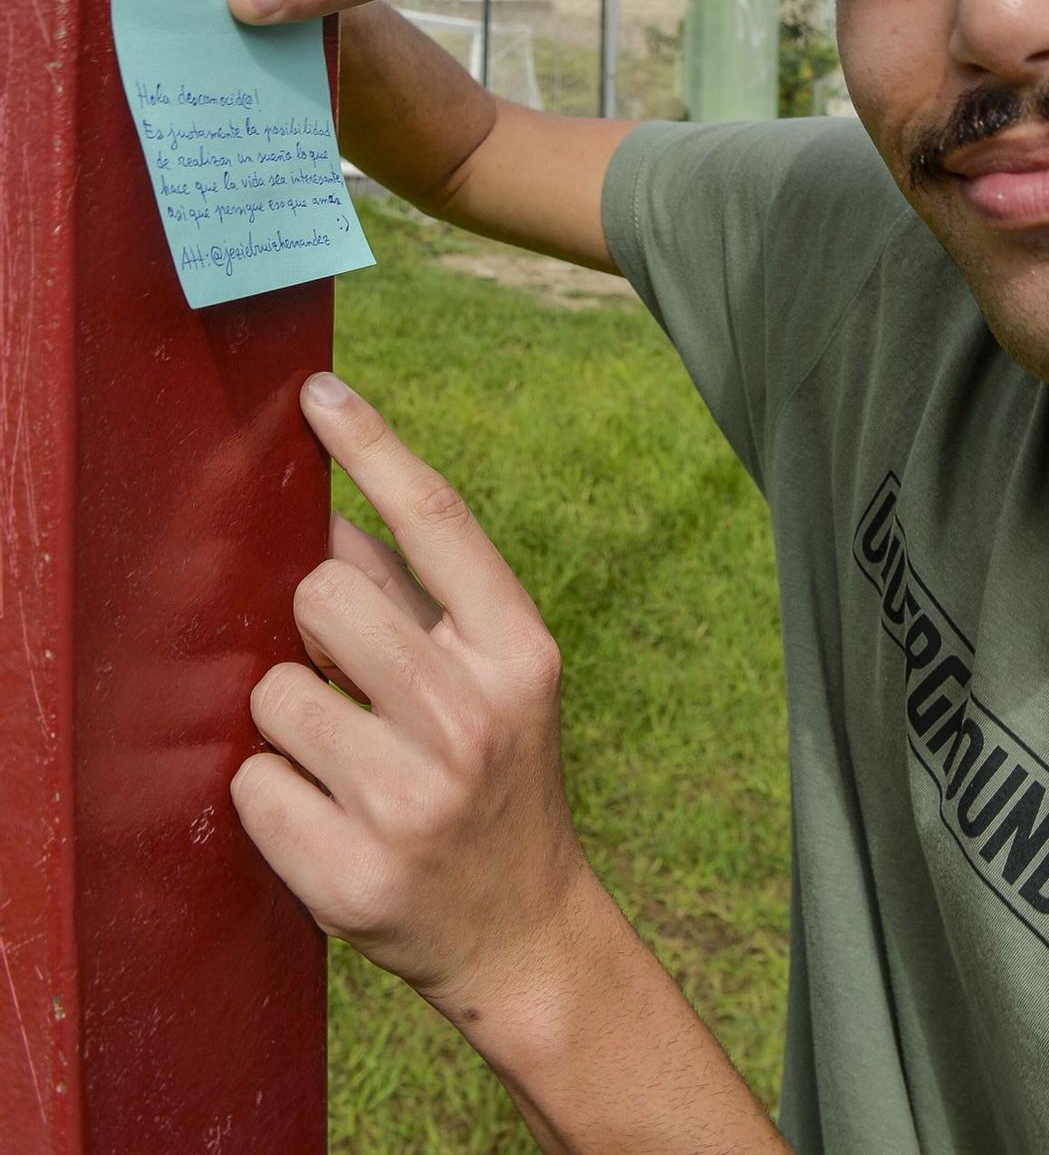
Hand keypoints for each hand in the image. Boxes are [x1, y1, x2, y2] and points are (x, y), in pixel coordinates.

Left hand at [231, 374, 590, 1029]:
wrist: (522, 931)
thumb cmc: (494, 774)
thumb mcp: (491, 677)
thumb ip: (416, 595)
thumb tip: (322, 509)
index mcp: (518, 652)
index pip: (438, 521)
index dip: (373, 446)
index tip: (319, 393)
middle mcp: (474, 719)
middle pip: (323, 591)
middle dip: (314, 626)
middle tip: (349, 678)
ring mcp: (413, 803)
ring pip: (274, 690)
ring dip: (288, 716)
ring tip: (344, 759)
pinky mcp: (351, 878)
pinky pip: (251, 781)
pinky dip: (271, 792)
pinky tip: (326, 816)